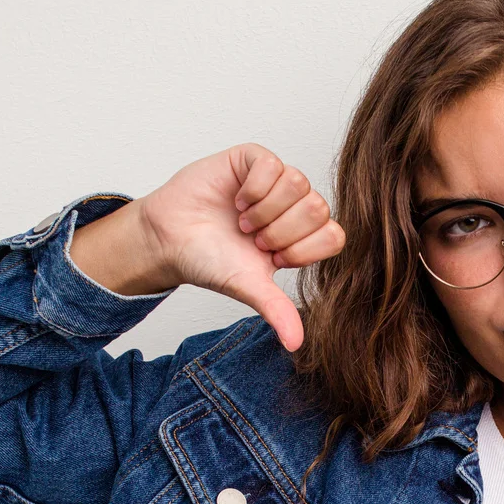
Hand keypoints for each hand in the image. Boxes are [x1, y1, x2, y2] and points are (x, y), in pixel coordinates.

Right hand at [72, 143, 344, 351]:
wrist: (169, 239)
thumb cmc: (209, 260)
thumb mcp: (248, 287)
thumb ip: (276, 310)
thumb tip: (296, 345)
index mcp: (302, 237)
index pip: (334, 236)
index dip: (302, 250)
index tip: (271, 258)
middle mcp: (294, 206)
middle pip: (318, 208)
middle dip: (280, 231)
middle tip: (252, 239)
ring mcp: (275, 180)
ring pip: (299, 183)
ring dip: (264, 209)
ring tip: (243, 221)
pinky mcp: (254, 159)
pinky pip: (273, 164)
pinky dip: (253, 189)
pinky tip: (237, 201)